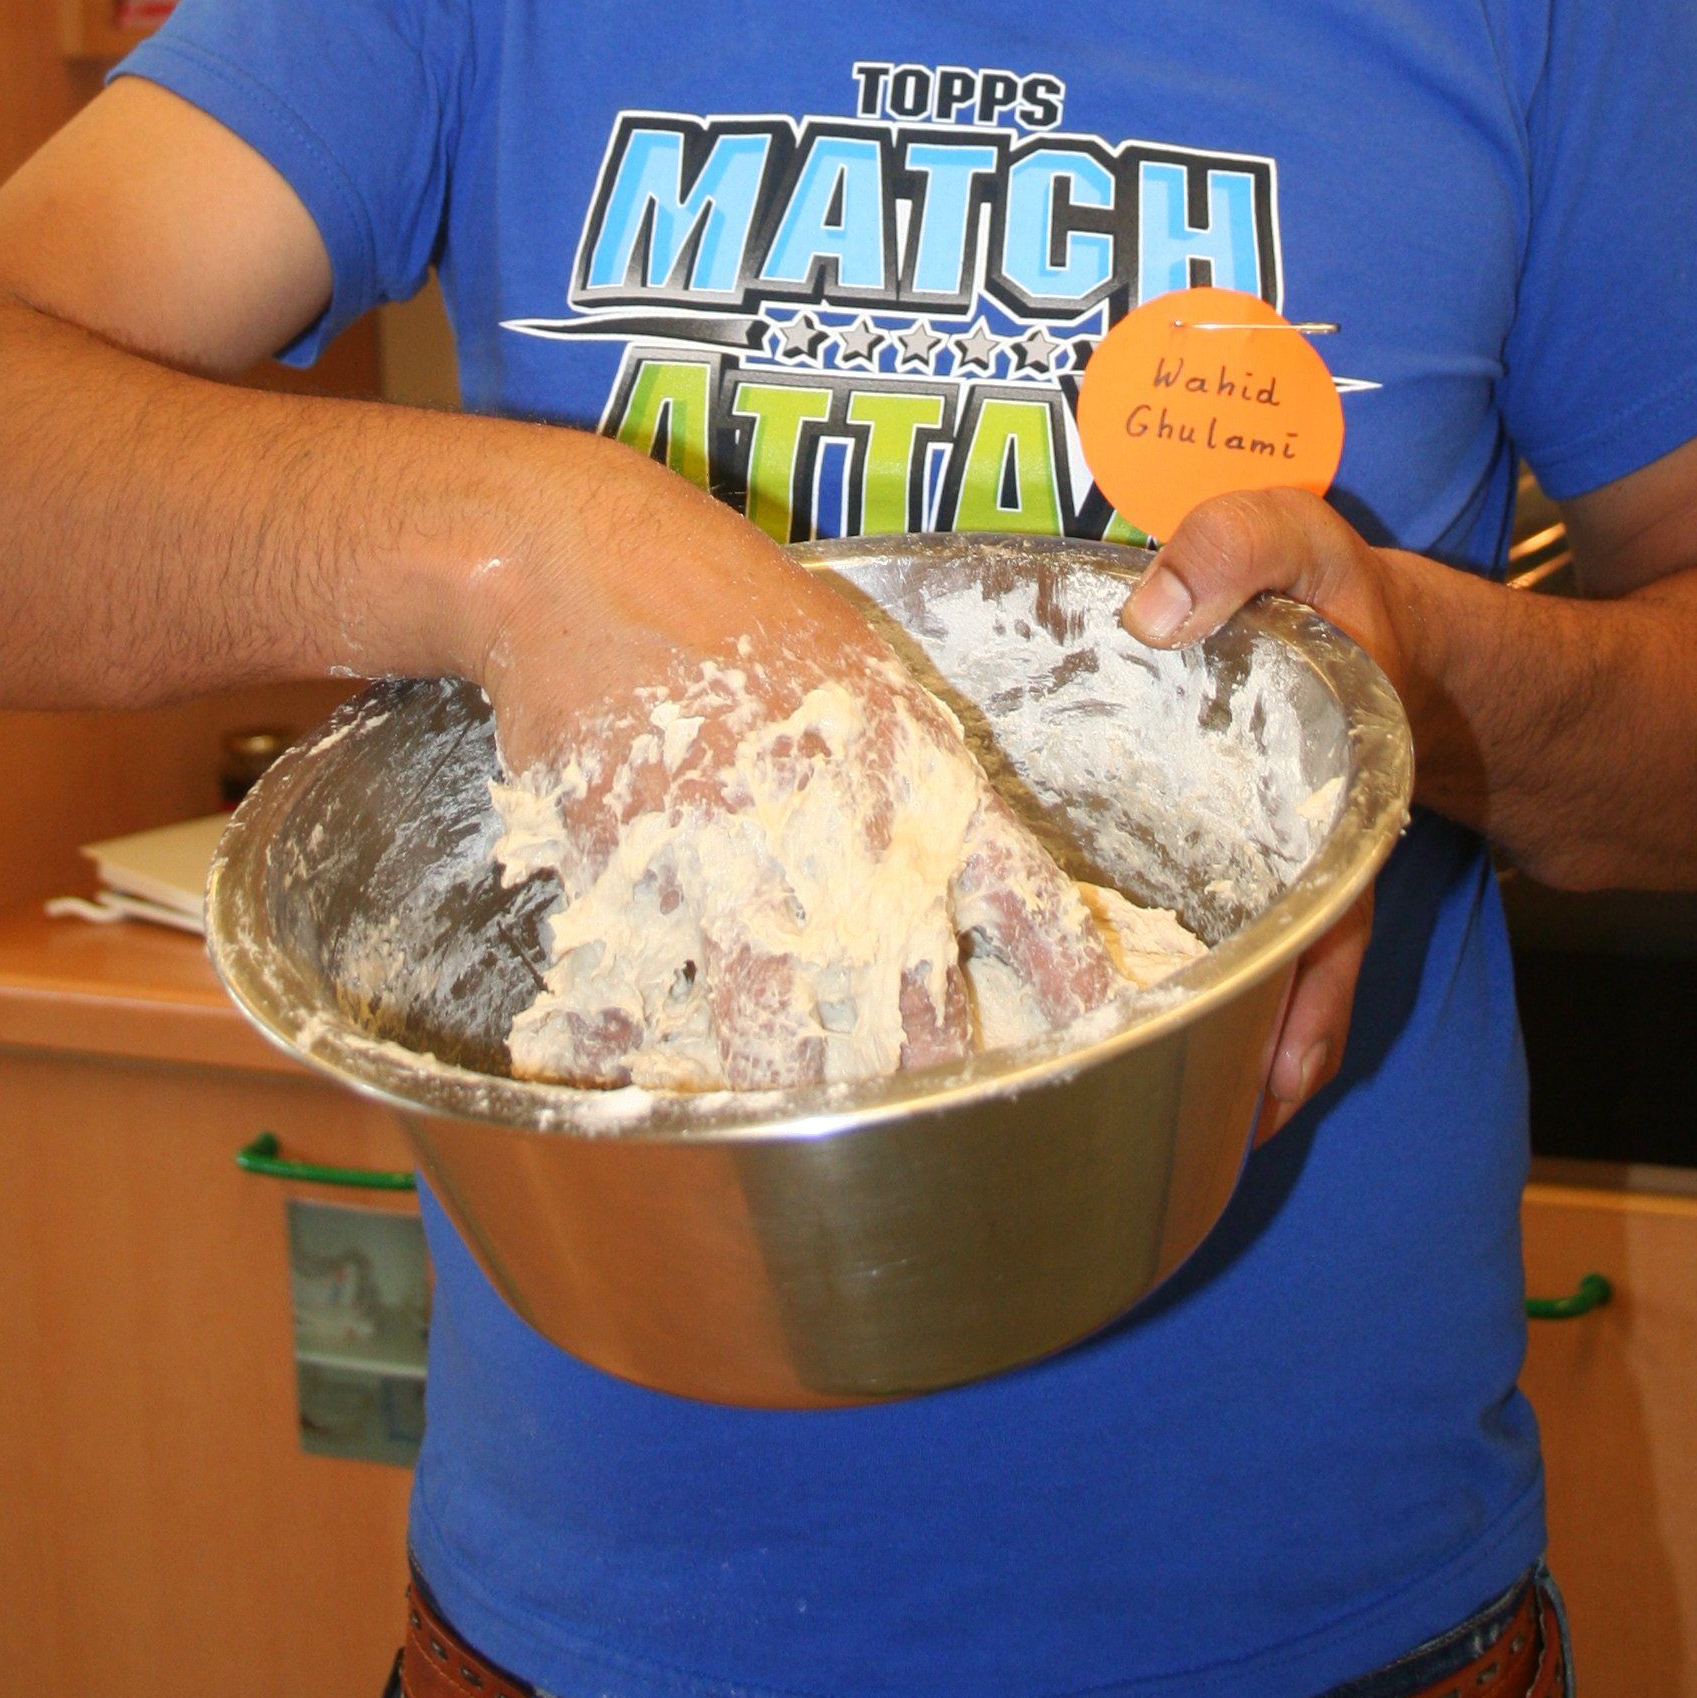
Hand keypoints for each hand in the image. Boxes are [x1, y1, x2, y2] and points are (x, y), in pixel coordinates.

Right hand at [477, 437, 1112, 1085]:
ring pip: (780, 1032)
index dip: (1065, 979)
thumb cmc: (735, 607)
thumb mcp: (858, 671)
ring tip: (798, 1129)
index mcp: (916, 772)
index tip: (1097, 1037)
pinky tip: (640, 1078)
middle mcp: (843, 832)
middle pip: (912, 997)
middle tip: (937, 1123)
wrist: (599, 568)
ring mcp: (742, 866)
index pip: (1024, 899)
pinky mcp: (645, 880)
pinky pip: (652, 999)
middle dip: (927, 1072)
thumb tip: (951, 858)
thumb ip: (906, 772)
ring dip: (791, 1087)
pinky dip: (637, 1049)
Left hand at [1120, 486, 1407, 1139]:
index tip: (1284, 1070)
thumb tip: (1153, 615)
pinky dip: (1205, 994)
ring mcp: (1279, 860)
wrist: (1351, 601)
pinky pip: (1227, 935)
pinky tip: (1145, 1045)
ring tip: (1188, 1132)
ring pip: (1267, 968)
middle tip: (1227, 1135)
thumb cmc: (1323, 580)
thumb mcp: (1294, 535)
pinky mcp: (1230, 856)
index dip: (1309, 989)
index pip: (1333, 904)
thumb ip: (1236, 546)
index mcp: (1339, 790)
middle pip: (1305, 968)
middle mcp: (1319, 846)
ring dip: (1236, 1044)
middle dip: (1273, 1051)